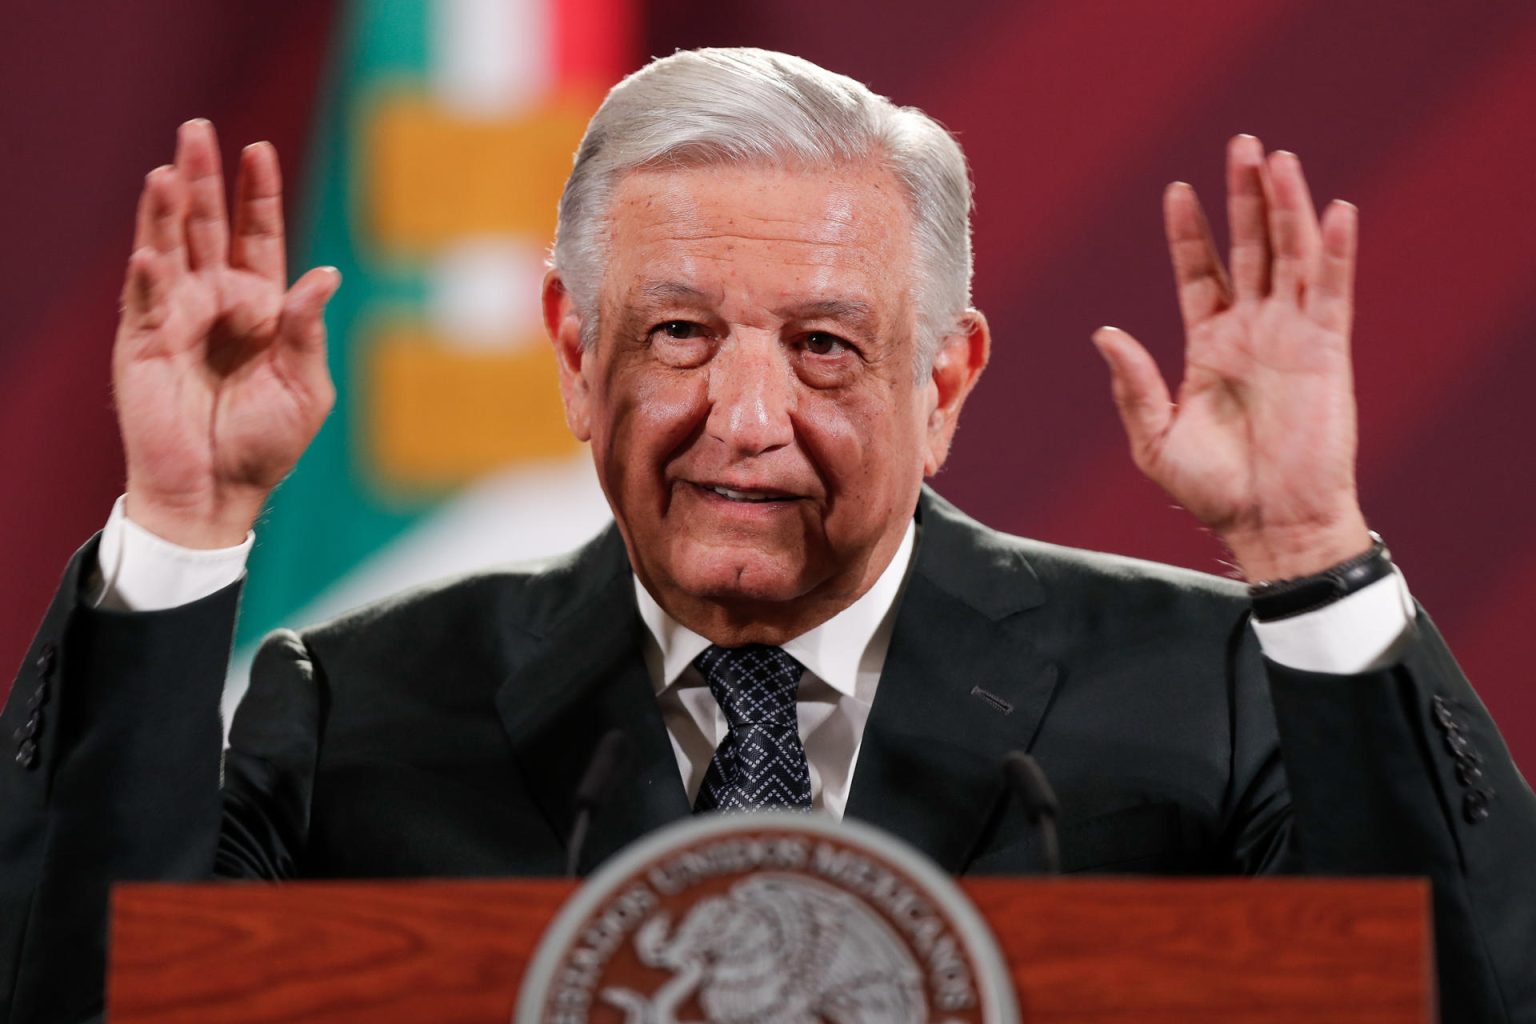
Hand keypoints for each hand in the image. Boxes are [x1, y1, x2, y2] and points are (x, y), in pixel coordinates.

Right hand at [115, 120, 339, 547]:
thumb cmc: (264, 445)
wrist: (218, 493)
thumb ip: (308, 330)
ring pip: (168, 249)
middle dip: (203, 179)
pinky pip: (144, 302)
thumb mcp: (305, 387)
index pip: (257, 236)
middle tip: (197, 129)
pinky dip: (148, 276)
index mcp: (260, 308)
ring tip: (168, 169)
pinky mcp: (142, 345)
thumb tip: (324, 273)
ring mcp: (175, 319)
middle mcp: (215, 303)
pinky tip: (152, 250)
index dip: (257, 194)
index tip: (258, 149)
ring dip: (166, 210)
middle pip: (207, 227)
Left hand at [1092, 135, 1371, 580]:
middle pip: (1250, 248)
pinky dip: (1336, 251)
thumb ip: (1133, 385)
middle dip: (1244, 197)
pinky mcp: (1326, 352)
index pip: (1200, 273)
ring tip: (1277, 159)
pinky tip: (1336, 210)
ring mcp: (1292, 337)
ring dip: (1287, 207)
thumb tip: (1105, 333)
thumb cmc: (1213, 490)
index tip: (1176, 191)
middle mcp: (1253, 332)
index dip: (1191, 233)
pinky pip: (1333, 292)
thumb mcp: (1156, 438)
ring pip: (1292, 256)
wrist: (1268, 523)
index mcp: (1210, 347)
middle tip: (1240, 145)